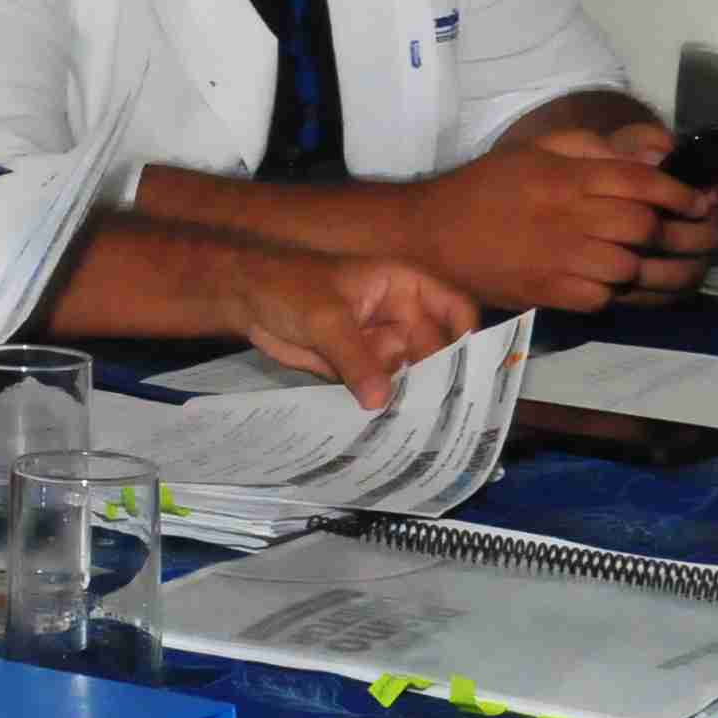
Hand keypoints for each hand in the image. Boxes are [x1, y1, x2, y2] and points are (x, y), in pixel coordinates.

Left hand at [229, 252, 478, 406]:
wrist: (245, 298)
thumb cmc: (289, 287)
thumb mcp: (325, 319)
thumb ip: (355, 358)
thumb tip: (381, 400)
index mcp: (404, 287)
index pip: (453, 309)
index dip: (468, 338)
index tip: (472, 374)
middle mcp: (399, 317)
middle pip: (433, 352)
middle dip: (435, 381)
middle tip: (442, 416)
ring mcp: (379, 343)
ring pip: (405, 375)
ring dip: (406, 399)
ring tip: (416, 429)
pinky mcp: (357, 367)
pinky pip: (377, 389)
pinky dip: (378, 406)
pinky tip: (386, 430)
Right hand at [402, 131, 717, 310]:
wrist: (429, 231)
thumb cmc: (485, 186)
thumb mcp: (534, 151)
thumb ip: (591, 147)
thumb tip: (650, 155)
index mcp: (566, 177)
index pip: (642, 182)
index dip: (678, 193)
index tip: (695, 201)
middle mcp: (567, 216)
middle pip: (642, 226)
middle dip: (666, 230)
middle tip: (673, 232)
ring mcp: (558, 258)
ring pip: (629, 266)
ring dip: (641, 264)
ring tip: (643, 260)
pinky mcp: (547, 292)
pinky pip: (602, 296)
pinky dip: (613, 290)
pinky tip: (608, 281)